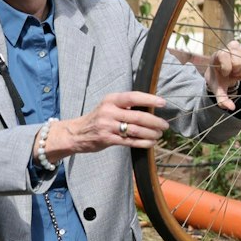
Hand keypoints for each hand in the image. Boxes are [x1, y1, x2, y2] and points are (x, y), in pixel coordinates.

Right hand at [48, 90, 170, 159]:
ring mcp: (108, 126)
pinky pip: (130, 142)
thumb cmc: (98, 118)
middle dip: (155, 121)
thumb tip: (151, 107)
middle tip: (164, 125)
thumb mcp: (108, 106)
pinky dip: (144, 143)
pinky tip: (151, 143)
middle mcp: (109, 111)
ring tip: (159, 134)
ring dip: (151, 133)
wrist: (76, 133)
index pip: (133, 97)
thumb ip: (126, 105)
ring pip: (136, 130)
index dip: (150, 99)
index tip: (163, 103)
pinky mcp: (108, 139)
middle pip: (138, 116)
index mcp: (111, 100)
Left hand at [200, 41, 240, 109]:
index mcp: (220, 53)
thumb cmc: (218, 79)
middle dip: (235, 71)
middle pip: (238, 60)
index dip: (226, 67)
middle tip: (230, 73)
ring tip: (235, 73)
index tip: (224, 73)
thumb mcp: (217, 89)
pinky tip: (240, 73)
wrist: (222, 75)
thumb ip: (222, 99)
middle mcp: (231, 48)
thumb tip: (231, 108)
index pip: (225, 55)